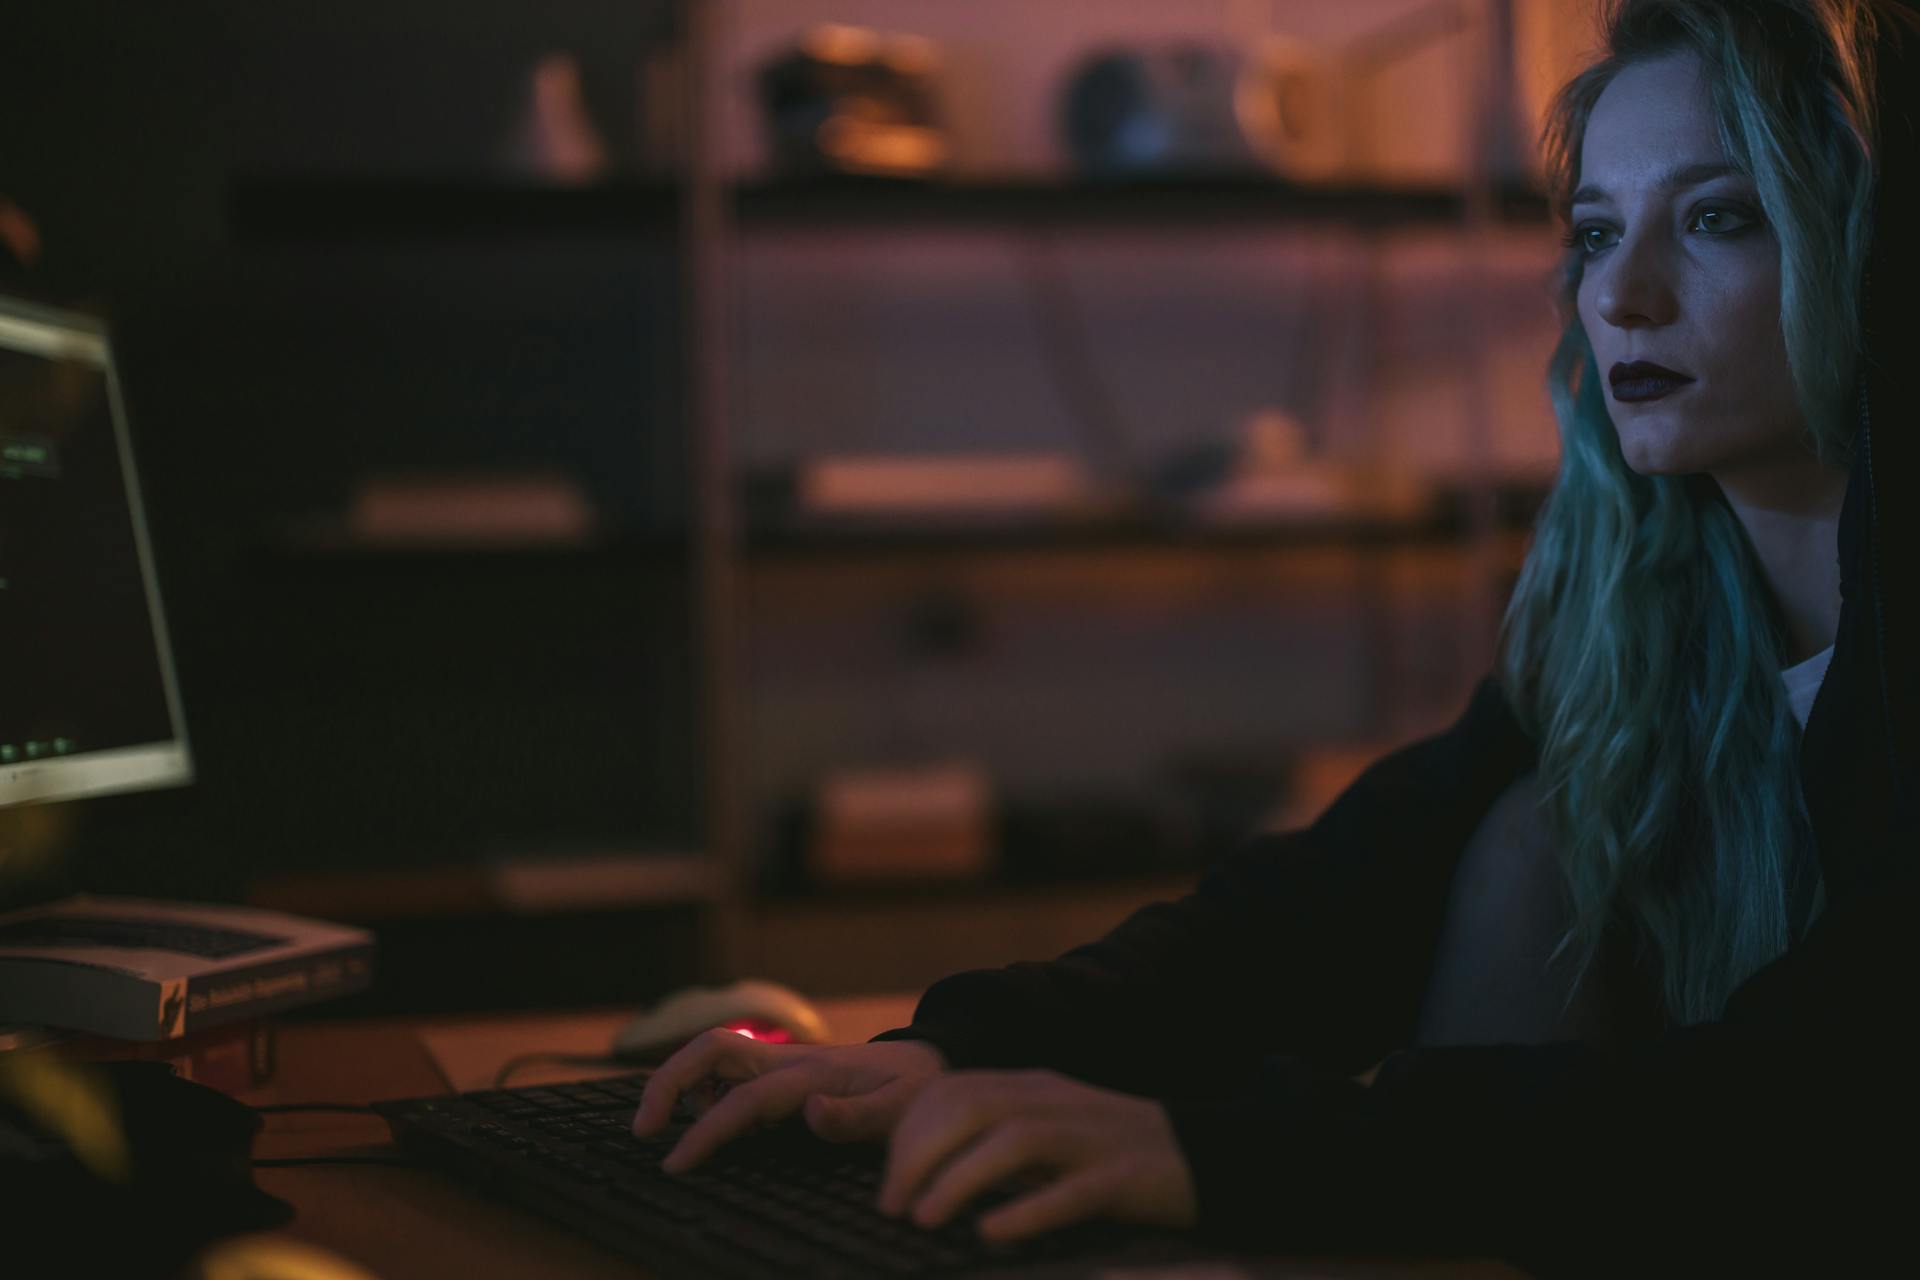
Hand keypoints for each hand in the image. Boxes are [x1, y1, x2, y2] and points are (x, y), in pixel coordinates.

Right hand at [633, 1030, 946, 1170]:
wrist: (926, 1063)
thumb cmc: (914, 1093)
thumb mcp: (901, 1111)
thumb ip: (858, 1117)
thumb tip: (810, 1112)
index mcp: (812, 1075)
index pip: (745, 1099)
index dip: (708, 1131)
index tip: (677, 1163)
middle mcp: (788, 1061)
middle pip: (711, 1049)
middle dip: (668, 1081)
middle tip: (643, 1130)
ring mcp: (780, 1061)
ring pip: (713, 1054)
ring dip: (680, 1081)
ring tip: (664, 1128)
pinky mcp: (778, 1070)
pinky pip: (726, 1069)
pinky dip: (702, 1087)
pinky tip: (704, 1117)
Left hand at [877, 1069, 1196, 1244]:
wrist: (1206, 1154)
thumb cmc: (1109, 1155)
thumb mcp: (1046, 1133)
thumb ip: (992, 1139)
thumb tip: (920, 1173)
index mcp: (1030, 1088)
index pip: (950, 1092)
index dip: (907, 1136)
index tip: (886, 1186)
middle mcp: (1054, 1102)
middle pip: (970, 1108)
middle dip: (918, 1156)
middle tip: (892, 1207)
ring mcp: (1089, 1136)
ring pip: (1013, 1141)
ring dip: (959, 1178)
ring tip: (924, 1219)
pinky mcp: (1121, 1177)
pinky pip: (1070, 1190)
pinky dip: (1026, 1210)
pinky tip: (992, 1232)